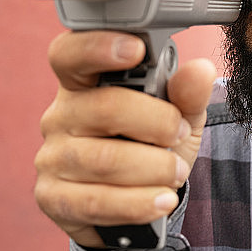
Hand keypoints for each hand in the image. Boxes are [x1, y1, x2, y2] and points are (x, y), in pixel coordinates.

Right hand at [33, 30, 215, 248]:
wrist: (135, 199)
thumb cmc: (150, 143)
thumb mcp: (178, 115)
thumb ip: (188, 92)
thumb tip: (199, 70)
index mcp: (85, 83)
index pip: (71, 54)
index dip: (97, 47)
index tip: (136, 49)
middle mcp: (61, 115)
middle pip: (105, 108)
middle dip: (157, 123)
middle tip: (179, 133)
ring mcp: (52, 157)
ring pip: (105, 160)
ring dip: (154, 168)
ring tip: (176, 172)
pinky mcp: (52, 198)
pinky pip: (97, 201)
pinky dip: (138, 203)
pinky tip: (161, 200)